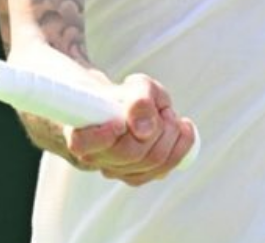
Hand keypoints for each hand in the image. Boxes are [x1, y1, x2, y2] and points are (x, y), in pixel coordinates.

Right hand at [64, 74, 196, 185]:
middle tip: (162, 110)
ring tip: (169, 115)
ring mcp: (116, 171)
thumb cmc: (127, 97)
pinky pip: (163, 169)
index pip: (82, 144)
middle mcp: (95, 159)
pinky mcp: (137, 177)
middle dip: (156, 127)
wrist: (126, 109)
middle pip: (130, 152)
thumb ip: (140, 101)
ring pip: (152, 162)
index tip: (119, 122)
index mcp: (81, 133)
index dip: (102, 136)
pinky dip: (181, 146)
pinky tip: (183, 128)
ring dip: (171, 134)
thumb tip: (144, 130)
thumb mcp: (136, 87)